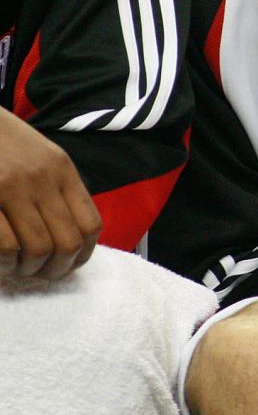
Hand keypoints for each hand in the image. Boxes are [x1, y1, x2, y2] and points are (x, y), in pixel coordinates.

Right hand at [0, 108, 100, 279]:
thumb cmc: (1, 140)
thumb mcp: (40, 156)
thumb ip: (57, 187)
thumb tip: (70, 229)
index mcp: (62, 170)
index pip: (91, 223)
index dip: (83, 254)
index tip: (68, 264)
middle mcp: (44, 179)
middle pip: (68, 242)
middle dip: (57, 269)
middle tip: (41, 274)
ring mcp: (14, 188)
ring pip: (39, 248)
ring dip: (29, 269)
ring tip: (17, 269)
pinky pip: (6, 246)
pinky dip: (4, 264)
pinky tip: (0, 263)